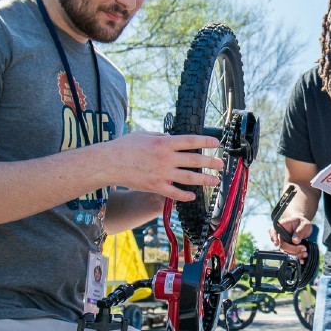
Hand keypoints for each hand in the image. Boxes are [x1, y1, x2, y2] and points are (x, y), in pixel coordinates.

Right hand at [105, 130, 222, 200]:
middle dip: (211, 162)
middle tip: (221, 164)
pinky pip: (174, 193)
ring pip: (189, 178)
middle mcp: (166, 158)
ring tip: (215, 180)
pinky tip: (192, 196)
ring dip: (205, 180)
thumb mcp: (144, 134)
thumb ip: (161, 136)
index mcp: (164, 142)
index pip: (190, 140)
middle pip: (194, 160)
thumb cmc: (125, 146)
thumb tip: (173, 137)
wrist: (109, 163)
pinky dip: (185, 195)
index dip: (206, 141)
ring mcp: (162, 173)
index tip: (216, 142)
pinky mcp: (155, 186)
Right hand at [271, 212, 313, 256]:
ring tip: (305, 253)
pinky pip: (289, 255)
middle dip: (293, 249)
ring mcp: (283, 243)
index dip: (273, 237)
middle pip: (282, 245)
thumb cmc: (302, 223)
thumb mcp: (304, 224)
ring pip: (285, 252)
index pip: (273, 231)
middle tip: (304, 248)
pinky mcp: (287, 248)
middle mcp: (280, 235)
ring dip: (295, 255)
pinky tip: (301, 259)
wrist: (303, 226)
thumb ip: (300, 231)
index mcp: (281, 226)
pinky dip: (295, 258)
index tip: (276, 243)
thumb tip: (295, 241)